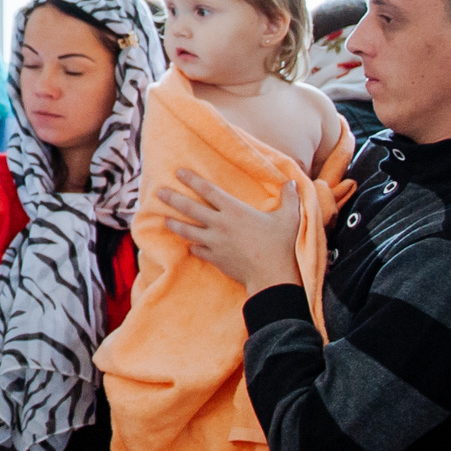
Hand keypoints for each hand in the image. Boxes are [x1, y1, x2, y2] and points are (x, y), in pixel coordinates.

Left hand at [158, 171, 302, 294]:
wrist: (273, 278)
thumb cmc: (282, 247)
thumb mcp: (290, 219)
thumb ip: (290, 199)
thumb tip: (292, 183)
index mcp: (235, 211)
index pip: (209, 191)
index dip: (192, 180)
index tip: (178, 172)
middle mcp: (220, 225)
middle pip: (190, 208)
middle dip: (172, 199)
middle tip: (158, 192)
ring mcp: (215, 243)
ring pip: (188, 231)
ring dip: (175, 224)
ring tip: (165, 219)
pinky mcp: (215, 259)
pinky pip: (198, 250)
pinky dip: (192, 246)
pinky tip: (189, 245)